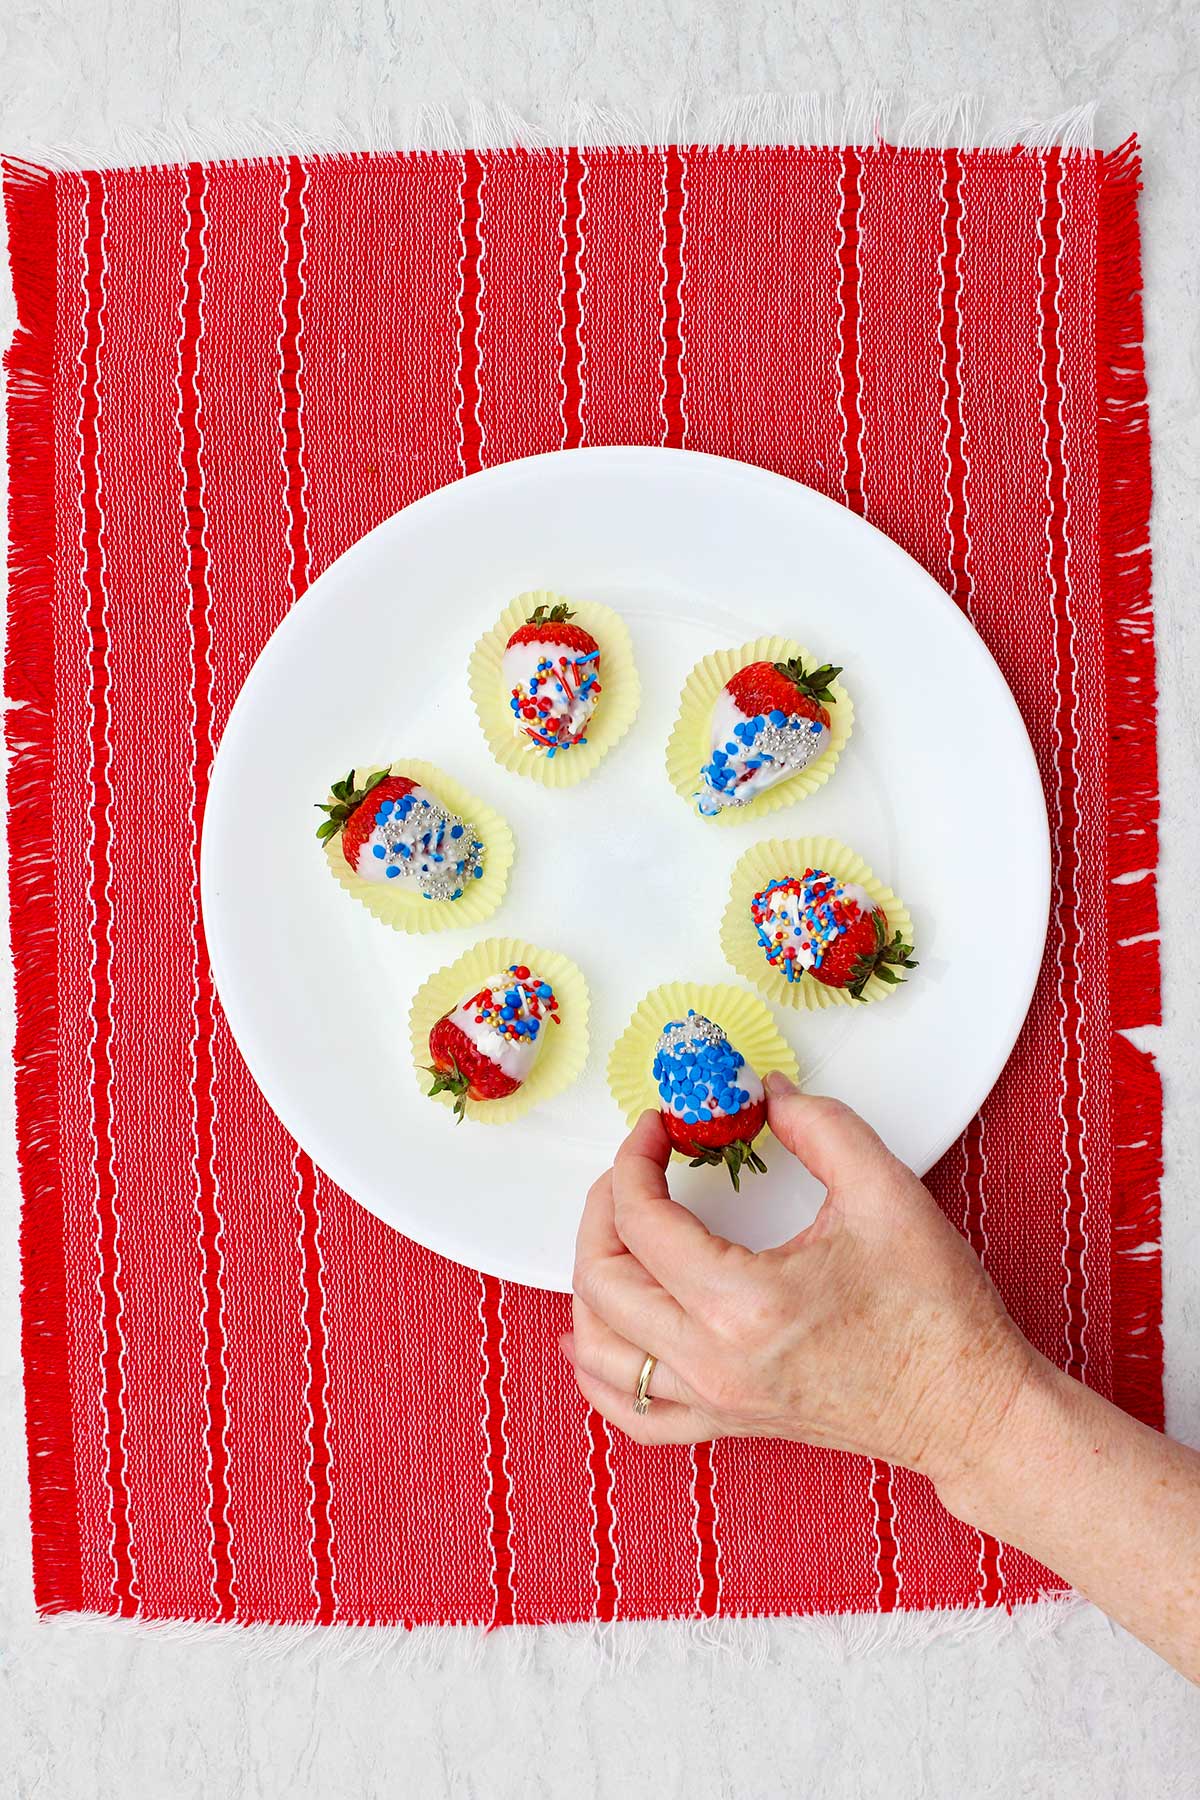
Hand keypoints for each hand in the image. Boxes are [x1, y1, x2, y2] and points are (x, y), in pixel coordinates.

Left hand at [564, 1074, 1037, 1496]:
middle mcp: (714, 1361)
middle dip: (604, 1206)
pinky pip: (632, 1412)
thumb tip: (767, 1093)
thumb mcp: (886, 1192)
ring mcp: (715, 1400)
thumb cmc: (937, 1312)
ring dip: (591, 1280)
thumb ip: (819, 1126)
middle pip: (602, 1279)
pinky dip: (598, 1369)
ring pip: (600, 1350)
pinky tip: (593, 1334)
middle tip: (637, 1166)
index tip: (659, 1127)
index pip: (641, 1221)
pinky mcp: (727, 1422)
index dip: (636, 1158)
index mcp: (745, 1304)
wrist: (970, 1408)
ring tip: (616, 1231)